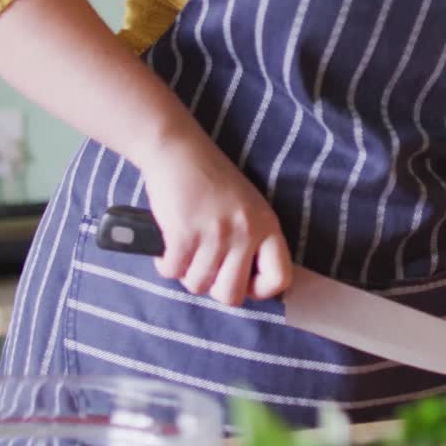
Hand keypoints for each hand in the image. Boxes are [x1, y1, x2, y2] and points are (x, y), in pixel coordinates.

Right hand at [136, 128, 292, 305]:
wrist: (179, 151)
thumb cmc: (212, 179)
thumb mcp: (248, 207)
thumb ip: (253, 240)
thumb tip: (246, 284)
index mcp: (267, 226)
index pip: (280, 279)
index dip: (259, 290)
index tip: (241, 279)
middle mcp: (246, 232)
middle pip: (232, 294)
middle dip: (214, 287)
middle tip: (205, 268)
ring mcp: (215, 234)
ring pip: (198, 285)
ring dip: (186, 273)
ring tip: (185, 250)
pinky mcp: (184, 233)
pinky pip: (172, 272)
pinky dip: (165, 265)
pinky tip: (167, 248)